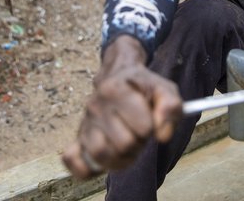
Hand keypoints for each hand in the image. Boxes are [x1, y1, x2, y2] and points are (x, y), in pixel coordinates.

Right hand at [62, 35, 181, 178]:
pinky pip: (72, 160)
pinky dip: (87, 168)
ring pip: (101, 154)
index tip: (151, 119)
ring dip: (120, 158)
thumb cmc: (144, 86)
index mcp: (115, 89)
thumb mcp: (164, 89)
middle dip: (140, 143)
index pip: (143, 127)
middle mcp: (96, 104)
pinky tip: (105, 160)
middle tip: (141, 132)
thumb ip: (171, 107)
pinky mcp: (79, 137)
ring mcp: (85, 122)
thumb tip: (163, 135)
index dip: (153, 128)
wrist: (120, 76)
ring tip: (129, 146)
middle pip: (124, 144)